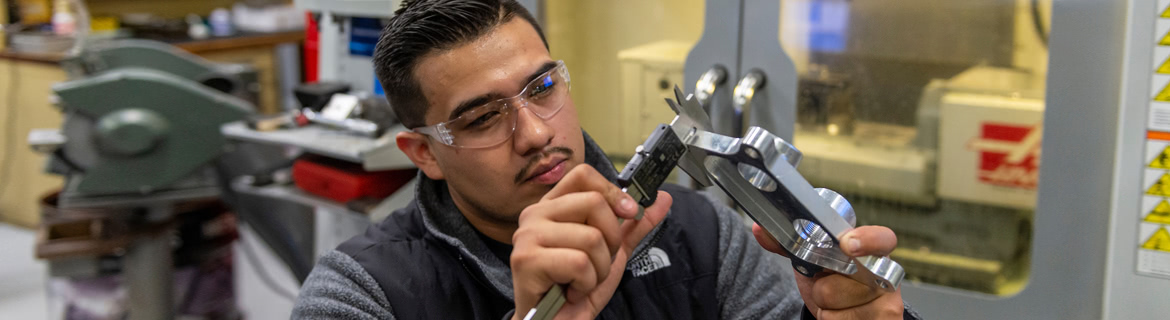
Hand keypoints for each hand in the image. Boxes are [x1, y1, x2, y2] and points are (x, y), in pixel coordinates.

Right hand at [511, 165, 672, 319]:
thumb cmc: (576, 288)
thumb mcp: (612, 252)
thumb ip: (634, 226)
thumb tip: (663, 198)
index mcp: (552, 207)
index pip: (583, 175)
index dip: (613, 192)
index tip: (628, 214)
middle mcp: (535, 215)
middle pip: (593, 202)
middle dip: (611, 241)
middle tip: (598, 262)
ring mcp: (527, 236)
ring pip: (591, 237)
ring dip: (599, 269)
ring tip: (583, 281)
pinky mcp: (527, 261)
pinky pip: (579, 263)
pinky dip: (586, 284)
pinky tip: (571, 291)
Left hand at [752, 224, 903, 318]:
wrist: (846, 311)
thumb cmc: (831, 277)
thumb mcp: (812, 258)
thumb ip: (788, 242)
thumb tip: (760, 230)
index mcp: (873, 251)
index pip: (882, 240)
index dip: (867, 240)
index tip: (847, 244)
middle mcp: (886, 276)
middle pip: (844, 281)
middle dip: (824, 286)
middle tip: (828, 282)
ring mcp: (888, 304)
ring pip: (837, 308)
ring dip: (825, 308)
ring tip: (835, 302)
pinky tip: (841, 315)